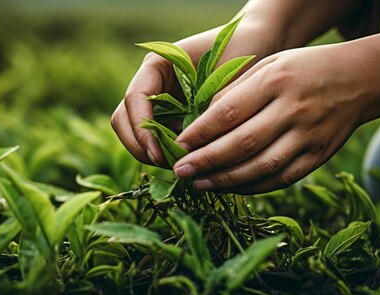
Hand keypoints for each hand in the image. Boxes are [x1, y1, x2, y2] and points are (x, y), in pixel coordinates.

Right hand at [111, 22, 277, 166]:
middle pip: (125, 119)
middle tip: (170, 166)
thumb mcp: (224, 78)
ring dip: (153, 152)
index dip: (142, 130)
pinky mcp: (170, 116)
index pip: (134, 98)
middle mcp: (152, 82)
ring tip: (182, 164)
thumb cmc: (240, 51)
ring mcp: (158, 100)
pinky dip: (166, 152)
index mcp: (158, 64)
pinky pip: (157, 138)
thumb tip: (189, 147)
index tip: (159, 155)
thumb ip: (205, 108)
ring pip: (136, 132)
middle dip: (142, 147)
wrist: (254, 43)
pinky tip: (190, 158)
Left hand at [173, 44, 379, 193]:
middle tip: (180, 171)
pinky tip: (231, 189)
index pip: (229, 111)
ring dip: (226, 181)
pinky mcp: (318, 156)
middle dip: (206, 161)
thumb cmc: (304, 69)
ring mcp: (308, 136)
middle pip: (242, 144)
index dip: (200, 132)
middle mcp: (293, 110)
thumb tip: (201, 124)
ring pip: (261, 167)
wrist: (360, 80)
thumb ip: (237, 91)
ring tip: (200, 184)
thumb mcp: (270, 65)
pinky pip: (281, 179)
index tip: (178, 144)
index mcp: (276, 81)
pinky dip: (253, 188)